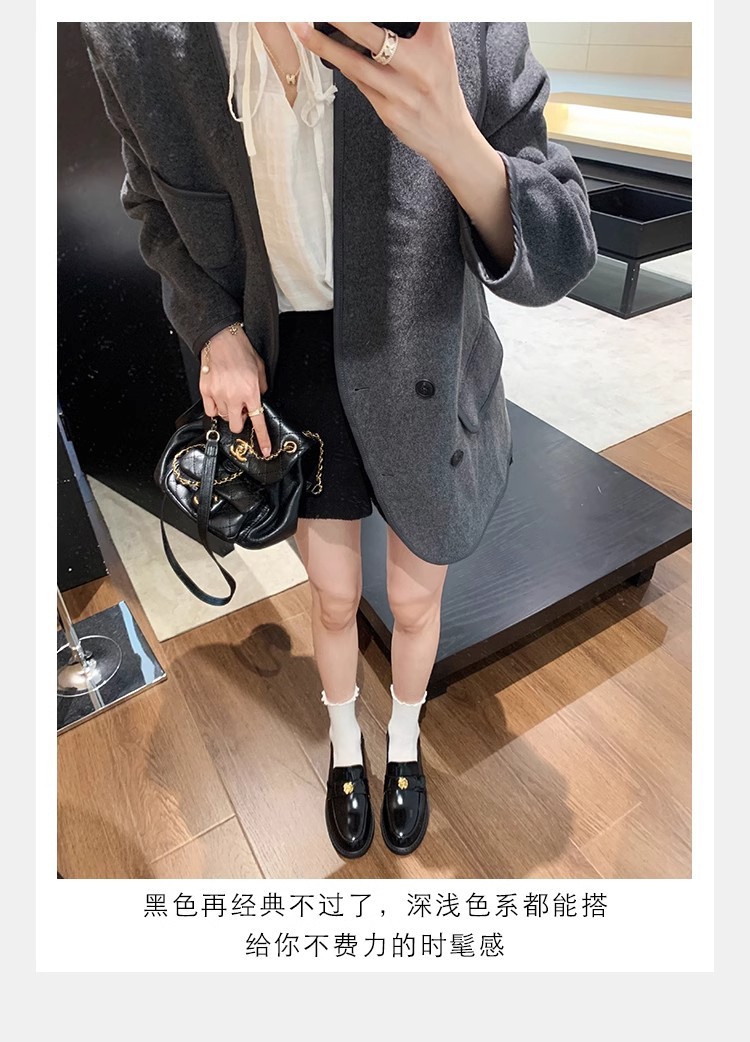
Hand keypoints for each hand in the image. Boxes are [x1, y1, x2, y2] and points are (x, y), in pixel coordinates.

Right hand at [199, 325, 272, 454]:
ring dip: (227, 411)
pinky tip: (219, 396)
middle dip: (239, 420)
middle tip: (240, 409)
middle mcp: (234, 396)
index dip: (263, 438)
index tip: (265, 450)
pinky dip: (215, 408)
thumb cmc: (241, 351)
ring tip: (229, 395)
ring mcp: (218, 394)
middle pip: (236, 425)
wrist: (221, 338)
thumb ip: (261, 388)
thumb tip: (258, 401)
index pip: (258, 421)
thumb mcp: (260, 369)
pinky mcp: (205, 391)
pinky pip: (210, 410)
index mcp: (251, 391)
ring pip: (222, 417)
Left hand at [290, 22, 473, 167]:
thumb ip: (423, 22)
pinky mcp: (388, 111)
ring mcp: (401, 93)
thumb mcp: (442, 47)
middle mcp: (419, 68)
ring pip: (355, 64)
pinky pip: (358, 84)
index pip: (414, 15)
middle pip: (373, 37)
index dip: (387, 8)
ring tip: (303, 28)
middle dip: (343, 20)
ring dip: (325, 45)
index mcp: (435, 45)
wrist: (448, 134)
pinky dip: (341, 65)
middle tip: (320, 9)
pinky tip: (323, 51)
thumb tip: (387, 13)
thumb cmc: (440, 87)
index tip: (366, 5)